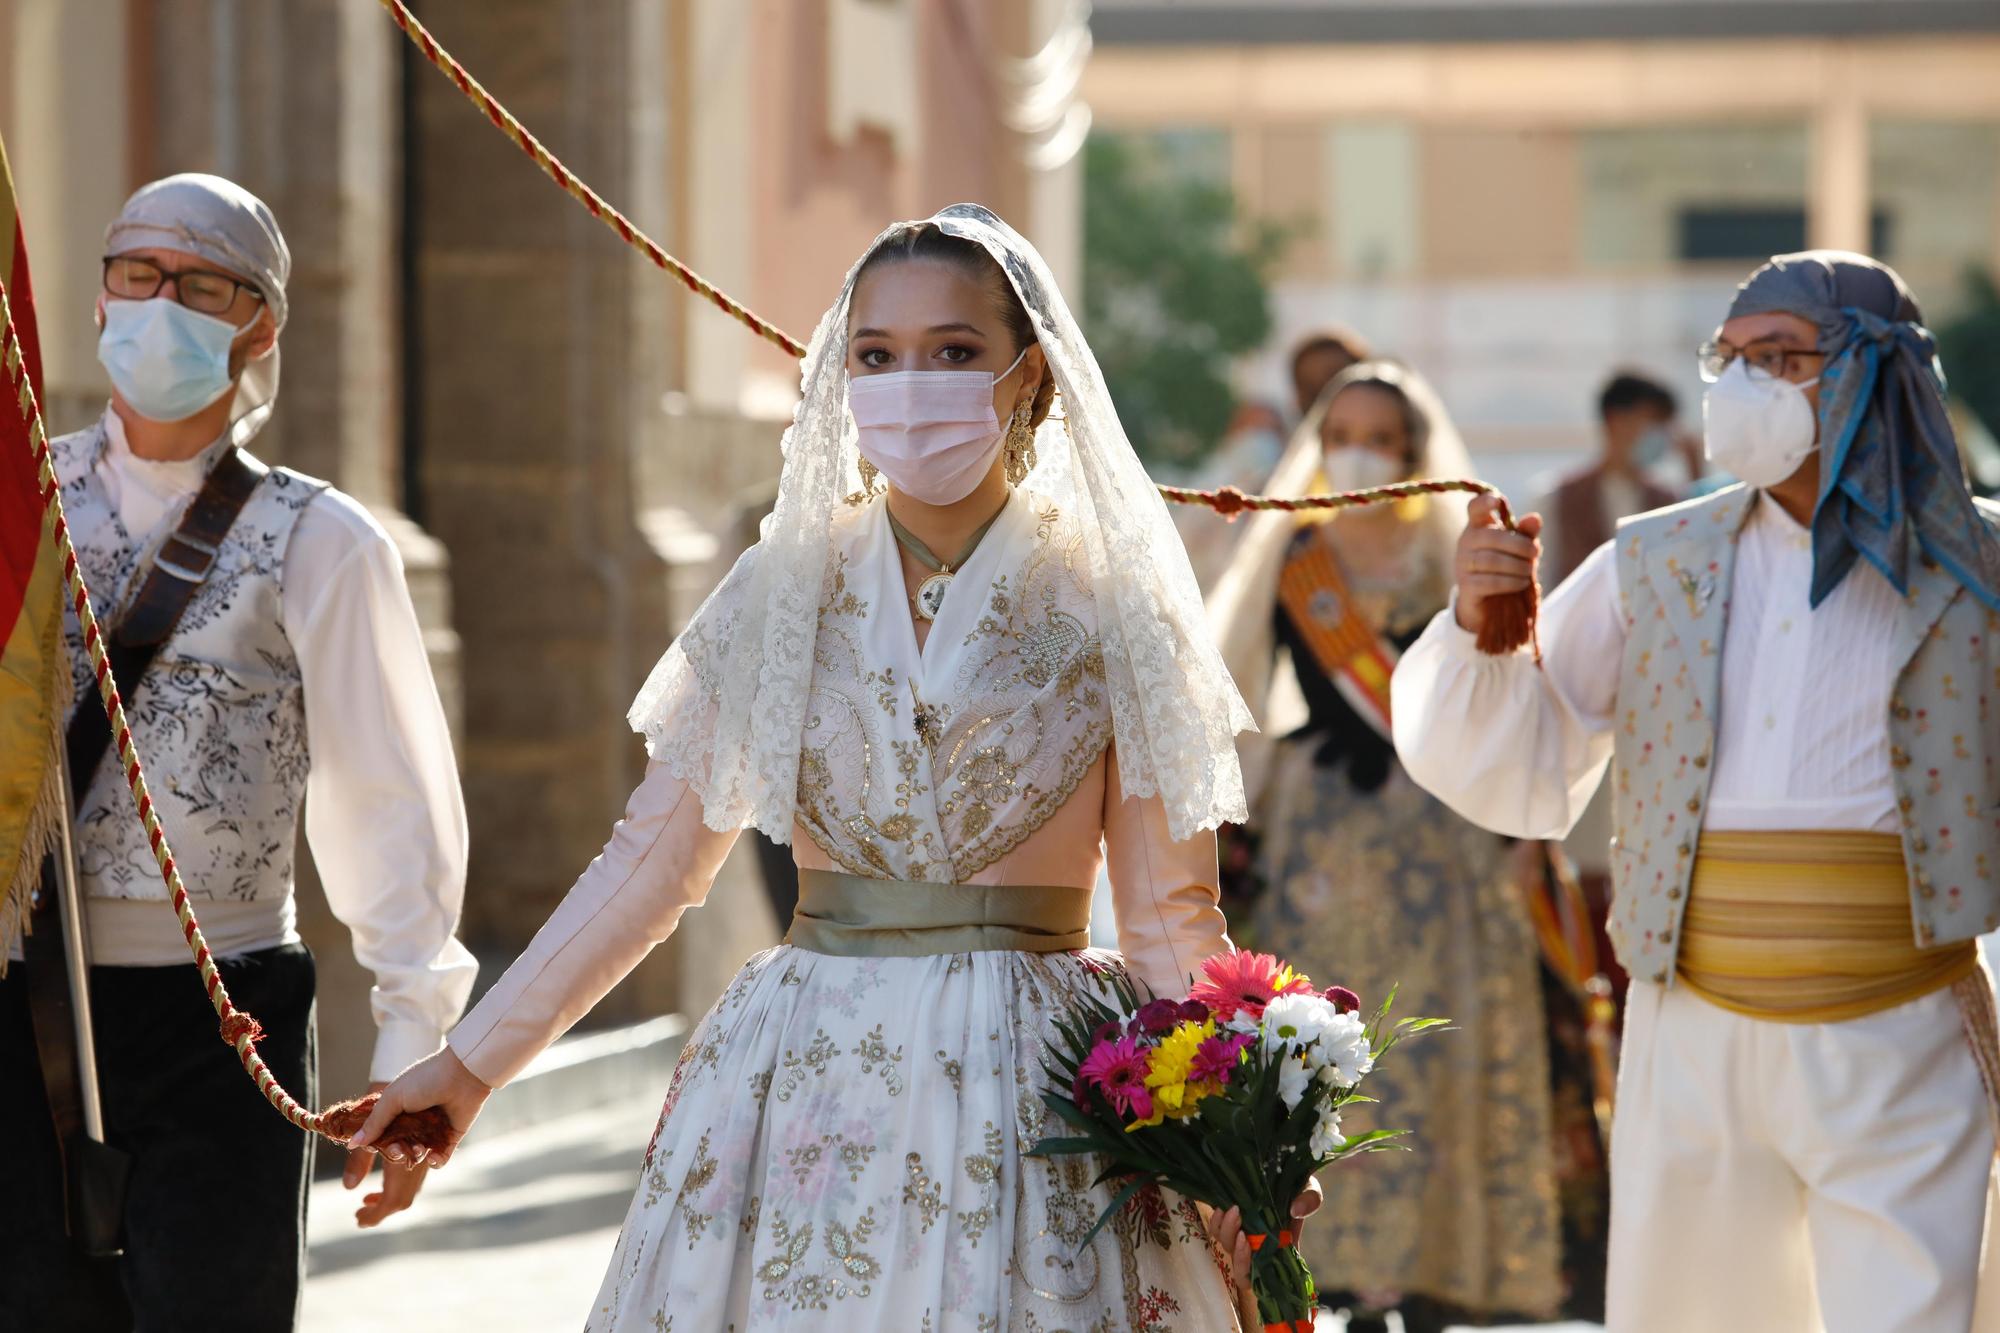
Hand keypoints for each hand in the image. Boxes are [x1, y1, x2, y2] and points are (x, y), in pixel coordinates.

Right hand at [350, 1045, 491, 1172]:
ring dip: (416, 1157)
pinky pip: (441, 1157)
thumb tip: (352, 1143)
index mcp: (398, 1110)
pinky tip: (433, 1157)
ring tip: (421, 1149)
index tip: (378, 1147)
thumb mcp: (393, 1099)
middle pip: (399, 1147)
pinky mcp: (451, 1137)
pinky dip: (436, 1161)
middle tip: (399, 1151)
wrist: (463, 1074)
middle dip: (397, 1153)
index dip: (379, 1144)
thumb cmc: (425, 1081)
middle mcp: (414, 1121)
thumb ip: (374, 1122)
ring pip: (419, 1155)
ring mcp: (433, 1130)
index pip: (382, 1135)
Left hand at [1204, 1179, 1323, 1324]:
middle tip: (1242, 1226)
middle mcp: (1260, 1248)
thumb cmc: (1298, 1185)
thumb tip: (1296, 1210)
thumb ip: (1310, 1200)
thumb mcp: (1310, 1190)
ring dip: (1227, 1232)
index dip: (1252, 1268)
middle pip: (1241, 1269)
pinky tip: (1221, 1209)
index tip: (1250, 1244)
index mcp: (1281, 1249)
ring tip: (1234, 1210)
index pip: (1264, 1277)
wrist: (1280, 1170)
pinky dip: (1216, 1223)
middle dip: (1238, 1252)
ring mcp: (1245, 1235)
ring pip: (1228, 1248)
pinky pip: (1217, 1231)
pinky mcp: (1231, 1221)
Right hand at [1453, 494, 1540, 635]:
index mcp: (1478, 527)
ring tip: (1530, 570)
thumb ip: (1526, 534)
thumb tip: (1535, 518)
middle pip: (1490, 537)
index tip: (1495, 501)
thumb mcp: (1519, 549)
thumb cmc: (1506, 567)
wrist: (1490, 604)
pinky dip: (1511, 582)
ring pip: (1491, 560)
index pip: (1474, 508)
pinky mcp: (1466, 587)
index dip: (1483, 502)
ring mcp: (1463, 565)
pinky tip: (1522, 582)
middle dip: (1518, 545)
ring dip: (1517, 566)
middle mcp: (1466, 543)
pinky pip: (1490, 582)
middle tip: (1535, 553)